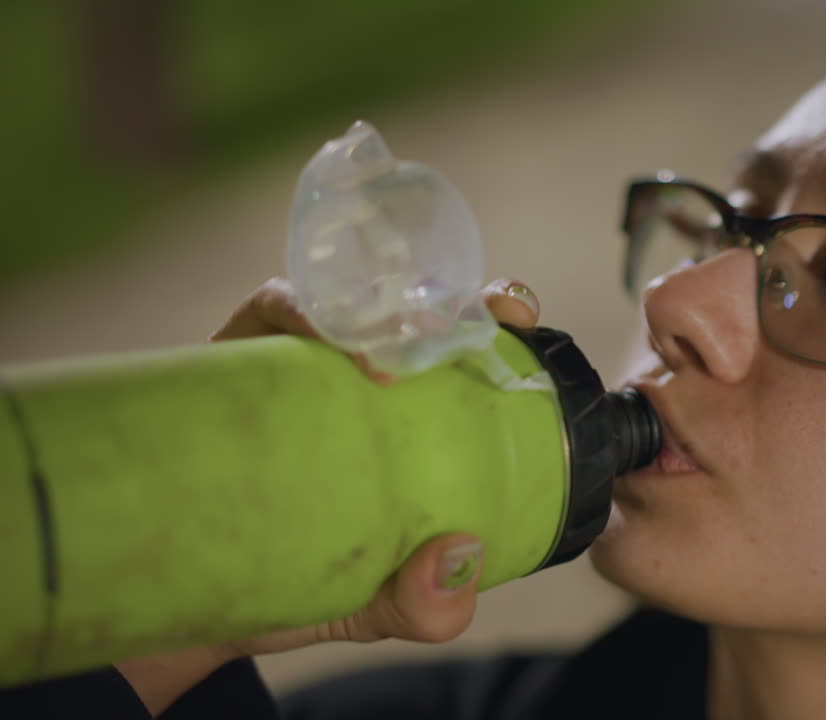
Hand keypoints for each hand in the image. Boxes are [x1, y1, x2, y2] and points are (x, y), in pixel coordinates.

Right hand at [117, 276, 542, 714]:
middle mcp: (371, 376)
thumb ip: (430, 604)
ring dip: (381, 304)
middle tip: (458, 328)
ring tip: (389, 352)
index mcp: (423, 420)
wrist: (200, 603)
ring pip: (356, 296)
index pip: (476, 348)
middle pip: (426, 308)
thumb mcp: (380, 605)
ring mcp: (310, 358)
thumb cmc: (307, 588)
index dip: (502, 317)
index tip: (520, 321)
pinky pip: (276, 307)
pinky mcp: (242, 351)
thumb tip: (461, 556)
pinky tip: (319, 336)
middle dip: (454, 299)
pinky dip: (302, 309)